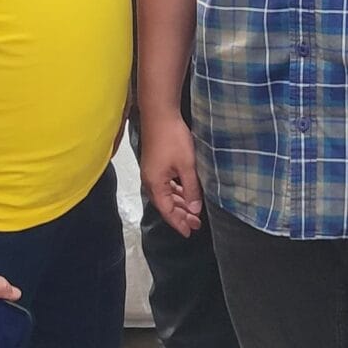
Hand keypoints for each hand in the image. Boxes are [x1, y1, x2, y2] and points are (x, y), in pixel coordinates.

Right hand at [141, 117, 203, 236]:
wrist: (160, 114)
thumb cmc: (172, 138)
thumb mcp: (186, 166)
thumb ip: (191, 189)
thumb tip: (194, 209)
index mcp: (155, 185)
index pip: (167, 211)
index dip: (179, 223)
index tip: (190, 232)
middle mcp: (150, 181)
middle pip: (165, 205)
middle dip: (181, 215)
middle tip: (196, 224)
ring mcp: (152, 173)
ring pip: (166, 195)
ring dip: (179, 204)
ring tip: (193, 211)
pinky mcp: (155, 165)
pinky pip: (166, 185)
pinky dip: (176, 192)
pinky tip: (185, 192)